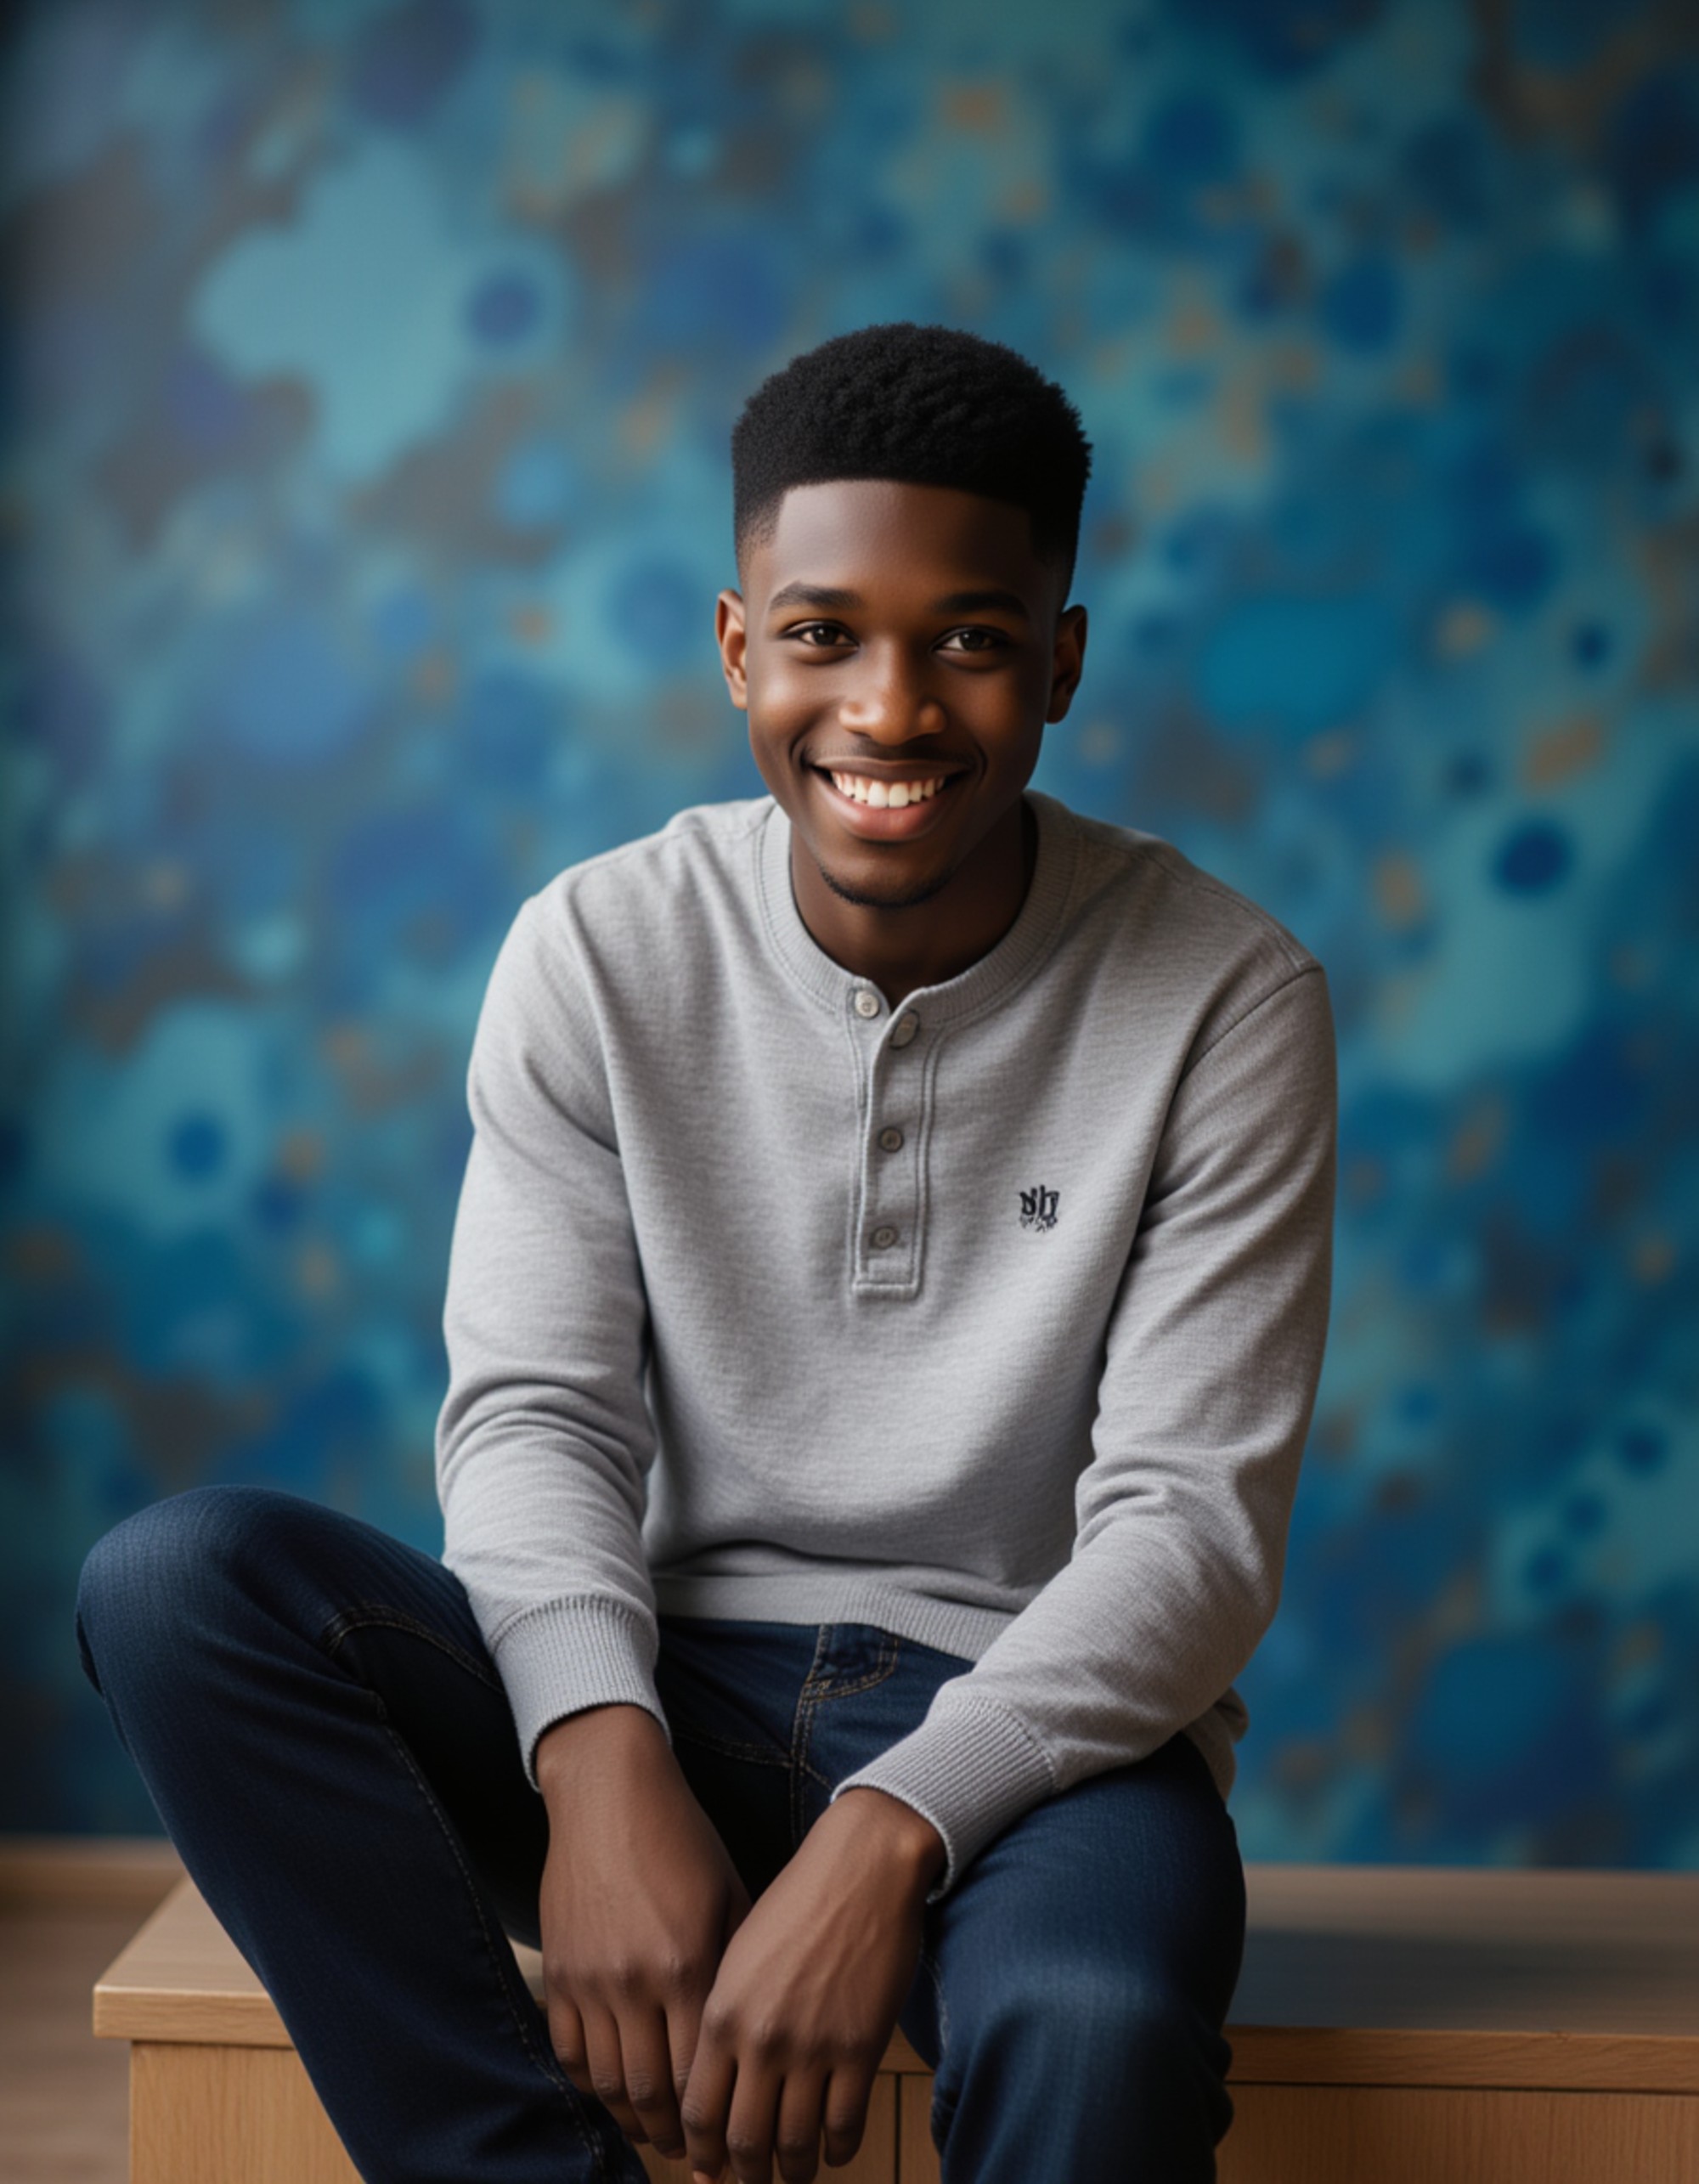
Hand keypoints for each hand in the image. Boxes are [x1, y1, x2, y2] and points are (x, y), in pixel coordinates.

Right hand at [536, 1704, 751, 2161]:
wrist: (609, 1793)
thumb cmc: (683, 1840)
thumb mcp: (729, 1896)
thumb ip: (736, 1967)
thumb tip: (753, 2036)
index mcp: (689, 1964)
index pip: (701, 2074)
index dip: (716, 2121)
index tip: (730, 2145)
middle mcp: (637, 1981)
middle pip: (652, 2093)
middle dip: (676, 2138)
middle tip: (695, 2157)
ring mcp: (591, 1978)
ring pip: (608, 2083)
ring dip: (634, 2121)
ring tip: (657, 2137)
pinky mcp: (560, 1970)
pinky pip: (569, 2052)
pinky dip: (591, 2086)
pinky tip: (614, 2096)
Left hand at [681, 1788, 944, 2183]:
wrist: (861, 1866)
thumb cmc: (796, 1902)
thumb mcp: (738, 1953)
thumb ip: (723, 2018)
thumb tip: (713, 2087)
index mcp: (721, 2013)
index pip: (699, 2112)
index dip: (703, 2155)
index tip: (710, 2172)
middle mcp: (761, 2038)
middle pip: (744, 2141)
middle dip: (746, 2176)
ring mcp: (813, 2046)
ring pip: (795, 2143)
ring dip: (793, 2173)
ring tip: (795, 2176)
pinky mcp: (861, 2048)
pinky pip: (844, 2124)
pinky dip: (837, 2150)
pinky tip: (835, 2150)